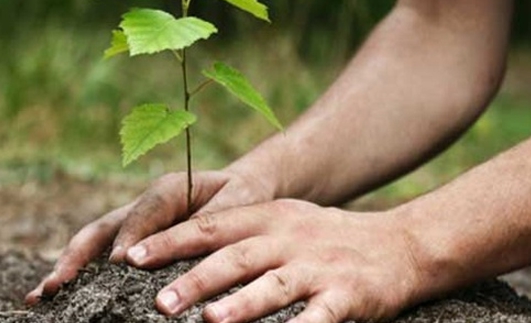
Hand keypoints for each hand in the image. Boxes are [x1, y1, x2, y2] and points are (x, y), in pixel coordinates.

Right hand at [25, 168, 274, 304]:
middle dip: (78, 257)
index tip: (120, 265)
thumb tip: (181, 251)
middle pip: (103, 227)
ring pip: (95, 241)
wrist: (241, 188)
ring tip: (41, 296)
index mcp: (170, 189)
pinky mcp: (135, 238)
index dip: (130, 237)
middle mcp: (145, 205)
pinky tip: (62, 295)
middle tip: (56, 286)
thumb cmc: (241, 196)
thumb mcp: (237, 202)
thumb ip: (211, 221)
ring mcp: (135, 222)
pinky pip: (103, 254)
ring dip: (69, 267)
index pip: (145, 212)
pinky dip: (82, 273)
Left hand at [127, 199, 423, 322]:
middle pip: (237, 256)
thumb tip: (188, 256)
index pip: (212, 227)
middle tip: (159, 301)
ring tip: (208, 320)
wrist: (399, 244)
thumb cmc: (327, 237)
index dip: (171, 241)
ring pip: (274, 285)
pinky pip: (318, 319)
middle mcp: (290, 238)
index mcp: (270, 218)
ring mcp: (319, 267)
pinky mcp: (348, 296)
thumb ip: (242, 233)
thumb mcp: (285, 221)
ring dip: (240, 304)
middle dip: (196, 278)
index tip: (132, 256)